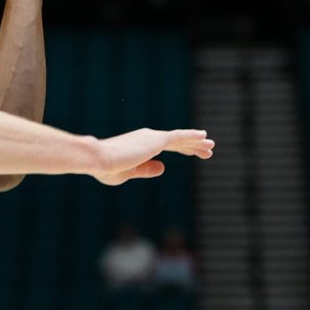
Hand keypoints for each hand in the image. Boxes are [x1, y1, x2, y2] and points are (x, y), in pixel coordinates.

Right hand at [92, 129, 213, 185]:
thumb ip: (146, 170)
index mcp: (139, 146)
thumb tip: (163, 167)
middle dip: (192, 146)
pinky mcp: (156, 140)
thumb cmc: (107, 168)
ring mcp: (152, 138)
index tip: (194, 153)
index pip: (165, 146)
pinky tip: (204, 137)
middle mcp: (146, 138)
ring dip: (196, 142)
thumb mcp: (129, 173)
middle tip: (207, 151)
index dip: (182, 149)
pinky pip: (178, 137)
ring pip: (180, 139)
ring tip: (211, 146)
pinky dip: (191, 136)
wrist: (98, 159)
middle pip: (176, 142)